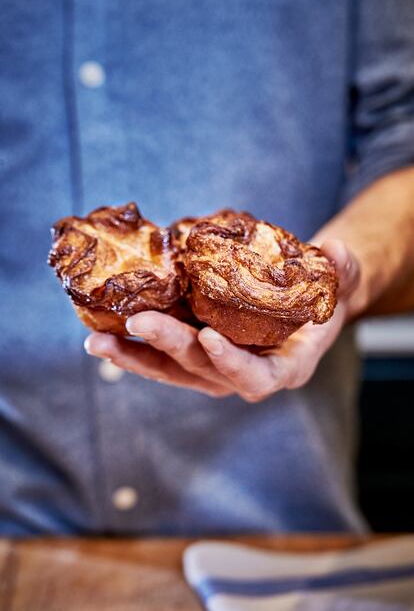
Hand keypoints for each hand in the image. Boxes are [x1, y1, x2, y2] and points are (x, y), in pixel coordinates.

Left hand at [84, 240, 359, 401]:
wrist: (301, 305)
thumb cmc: (322, 296)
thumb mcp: (341, 281)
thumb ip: (343, 271)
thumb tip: (337, 252)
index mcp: (283, 368)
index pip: (256, 377)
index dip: (233, 363)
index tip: (210, 337)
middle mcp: (243, 374)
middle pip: (203, 370)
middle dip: (170, 346)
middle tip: (139, 322)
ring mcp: (214, 367)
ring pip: (172, 370)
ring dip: (135, 357)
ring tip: (98, 341)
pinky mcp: (194, 354)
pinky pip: (161, 357)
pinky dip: (133, 349)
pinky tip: (102, 334)